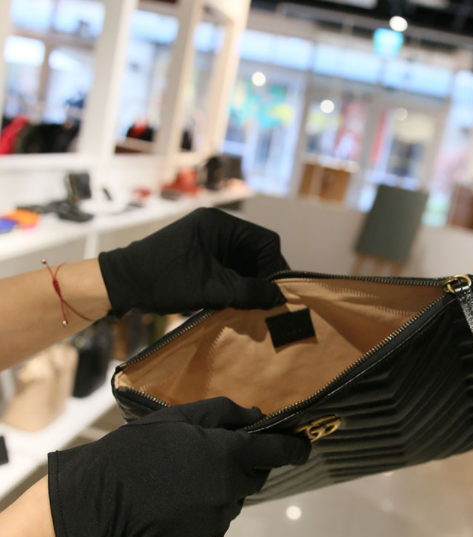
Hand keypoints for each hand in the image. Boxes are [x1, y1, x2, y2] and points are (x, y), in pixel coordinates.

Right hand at [47, 398, 310, 536]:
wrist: (94, 504)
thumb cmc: (134, 452)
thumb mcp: (177, 418)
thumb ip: (224, 414)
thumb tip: (258, 416)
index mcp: (231, 456)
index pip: (281, 451)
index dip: (294, 447)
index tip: (302, 446)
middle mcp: (233, 491)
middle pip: (254, 478)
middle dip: (240, 468)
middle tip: (205, 463)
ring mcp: (220, 523)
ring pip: (230, 504)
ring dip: (216, 495)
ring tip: (177, 489)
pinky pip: (211, 530)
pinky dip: (198, 522)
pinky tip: (170, 514)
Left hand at [97, 207, 288, 315]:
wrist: (122, 284)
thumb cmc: (164, 280)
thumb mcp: (212, 289)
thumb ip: (249, 292)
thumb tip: (279, 299)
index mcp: (220, 224)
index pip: (266, 242)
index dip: (275, 268)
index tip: (274, 294)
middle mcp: (217, 227)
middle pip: (257, 252)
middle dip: (263, 277)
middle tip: (265, 302)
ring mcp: (209, 240)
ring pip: (245, 261)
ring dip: (250, 283)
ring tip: (251, 305)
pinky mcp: (202, 254)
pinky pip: (231, 267)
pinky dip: (237, 283)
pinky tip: (236, 301)